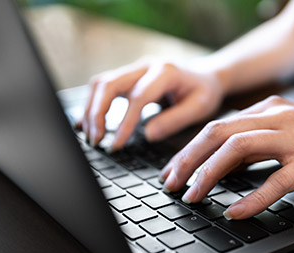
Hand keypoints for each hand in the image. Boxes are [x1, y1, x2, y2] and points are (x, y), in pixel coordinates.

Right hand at [79, 60, 224, 149]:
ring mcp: (135, 69)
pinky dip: (93, 104)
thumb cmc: (205, 92)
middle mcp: (146, 66)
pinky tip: (87, 123)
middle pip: (110, 84)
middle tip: (96, 140)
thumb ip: (175, 120)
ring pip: (101, 83)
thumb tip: (148, 135)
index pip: (138, 97)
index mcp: (166, 72)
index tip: (116, 144)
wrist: (206, 75)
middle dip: (97, 114)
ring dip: (91, 110)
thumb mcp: (200, 107)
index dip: (125, 122)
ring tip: (93, 136)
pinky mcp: (128, 77)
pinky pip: (104, 87)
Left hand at [160, 96, 293, 218]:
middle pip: (218, 133)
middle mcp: (275, 118)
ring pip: (239, 149)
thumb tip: (222, 165)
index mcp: (267, 110)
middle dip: (188, 159)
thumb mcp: (287, 129)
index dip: (189, 149)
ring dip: (209, 174)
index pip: (216, 127)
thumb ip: (256, 142)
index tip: (172, 170)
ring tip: (193, 196)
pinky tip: (235, 212)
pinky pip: (275, 180)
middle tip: (170, 183)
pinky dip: (252, 198)